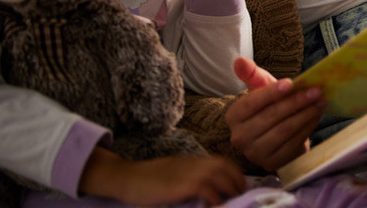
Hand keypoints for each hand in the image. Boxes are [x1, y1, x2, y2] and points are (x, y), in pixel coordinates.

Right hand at [80, 148, 245, 205]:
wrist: (127, 177)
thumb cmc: (148, 180)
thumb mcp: (174, 175)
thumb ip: (190, 179)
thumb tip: (208, 193)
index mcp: (192, 162)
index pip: (222, 162)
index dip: (235, 173)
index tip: (239, 186)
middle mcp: (193, 164)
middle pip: (224, 167)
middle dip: (236, 181)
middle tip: (239, 195)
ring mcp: (187, 173)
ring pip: (218, 175)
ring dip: (229, 188)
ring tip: (232, 201)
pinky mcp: (180, 185)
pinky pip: (205, 189)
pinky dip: (213, 197)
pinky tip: (215, 206)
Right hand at [226, 57, 325, 171]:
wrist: (273, 133)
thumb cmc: (267, 106)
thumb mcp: (259, 88)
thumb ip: (251, 74)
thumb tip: (239, 61)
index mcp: (234, 116)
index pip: (252, 102)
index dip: (272, 93)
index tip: (291, 82)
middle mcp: (240, 137)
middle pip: (272, 116)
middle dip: (296, 102)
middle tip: (316, 90)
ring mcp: (255, 153)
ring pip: (284, 130)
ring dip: (306, 114)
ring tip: (320, 101)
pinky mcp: (271, 163)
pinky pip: (293, 143)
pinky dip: (307, 128)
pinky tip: (316, 116)